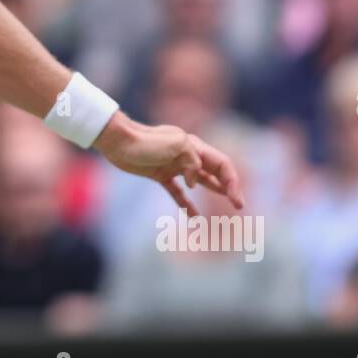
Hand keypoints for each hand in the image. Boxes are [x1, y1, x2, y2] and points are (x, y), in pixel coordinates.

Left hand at [94, 113, 243, 216]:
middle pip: (214, 171)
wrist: (118, 141)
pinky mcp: (160, 174)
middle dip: (229, 187)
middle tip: (239, 204)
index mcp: (194, 146)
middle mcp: (187, 155)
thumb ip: (192, 162)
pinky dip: (186, 204)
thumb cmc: (146, 141)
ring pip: (200, 180)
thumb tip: (194, 182)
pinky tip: (194, 216)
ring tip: (227, 203)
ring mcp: (174, 165)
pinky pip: (178, 192)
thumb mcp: (175, 145)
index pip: (221, 164)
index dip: (232, 181)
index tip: (236, 200)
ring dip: (214, 190)